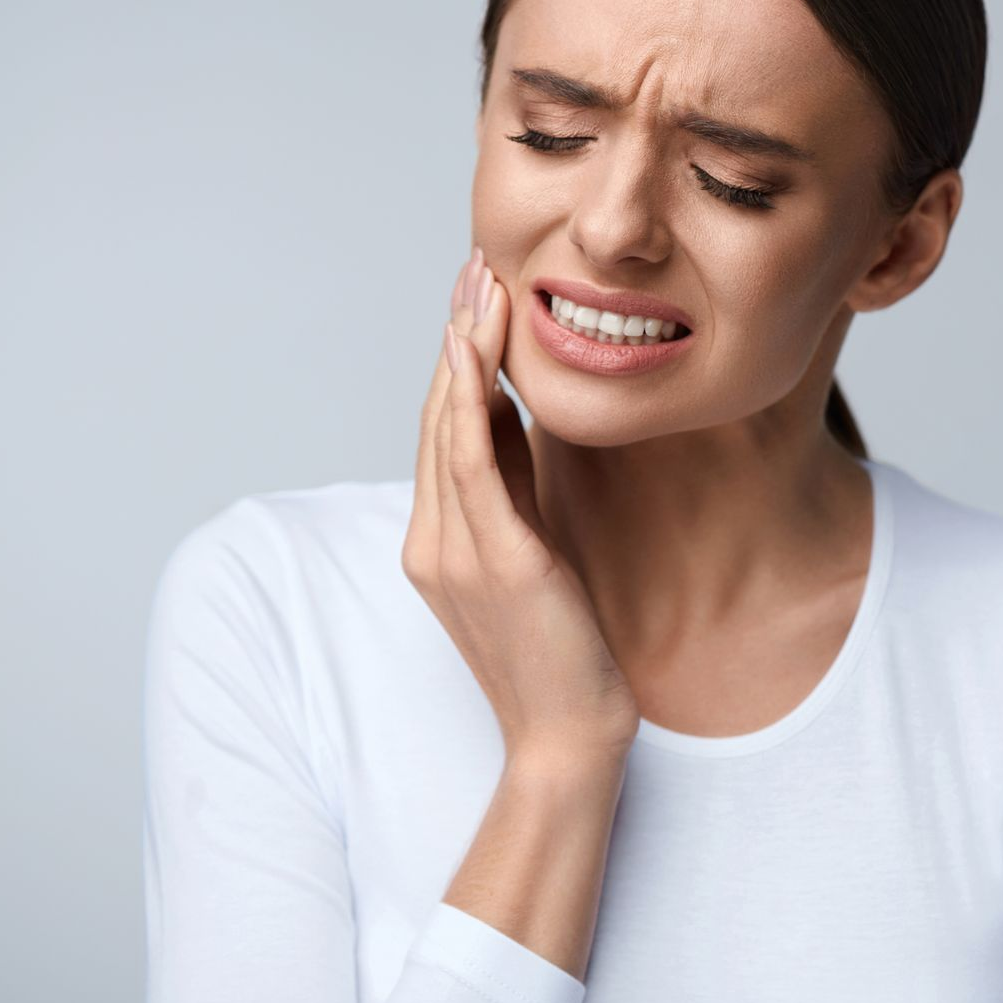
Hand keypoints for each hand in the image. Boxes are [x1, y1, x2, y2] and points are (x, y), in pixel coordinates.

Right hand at [401, 245, 639, 766]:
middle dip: (457, 336)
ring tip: (481, 282)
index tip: (479, 296)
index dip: (459, 360)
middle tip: (476, 265)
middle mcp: (433, 538)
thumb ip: (513, 492)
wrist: (568, 737)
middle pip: (438, 416)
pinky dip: (466, 399)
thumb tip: (513, 420)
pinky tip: (474, 346)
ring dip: (462, 347)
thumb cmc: (558, 649)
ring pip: (447, 426)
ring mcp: (456, 550)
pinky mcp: (497, 560)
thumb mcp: (531, 553)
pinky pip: (470, 463)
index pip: (444, 431)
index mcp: (441, 539)